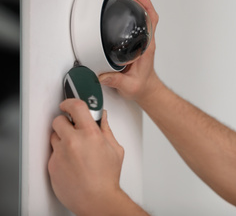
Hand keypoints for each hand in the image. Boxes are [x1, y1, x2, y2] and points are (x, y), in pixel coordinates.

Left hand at [48, 99, 124, 214]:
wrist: (96, 199)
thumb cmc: (107, 177)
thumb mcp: (115, 149)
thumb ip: (106, 129)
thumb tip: (102, 118)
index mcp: (90, 134)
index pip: (75, 106)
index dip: (70, 102)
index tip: (68, 104)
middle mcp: (73, 141)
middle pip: (58, 120)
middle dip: (65, 122)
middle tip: (73, 129)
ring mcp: (60, 153)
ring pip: (54, 136)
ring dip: (62, 138)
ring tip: (74, 149)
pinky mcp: (52, 165)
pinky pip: (53, 153)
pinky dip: (60, 154)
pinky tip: (72, 162)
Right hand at [97, 0, 160, 102]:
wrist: (146, 89)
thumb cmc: (141, 85)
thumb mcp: (129, 85)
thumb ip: (116, 81)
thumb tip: (103, 75)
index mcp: (146, 47)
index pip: (152, 20)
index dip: (145, 5)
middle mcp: (145, 41)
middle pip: (143, 12)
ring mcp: (141, 40)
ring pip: (138, 15)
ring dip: (126, 2)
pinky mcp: (135, 42)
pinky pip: (132, 22)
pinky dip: (124, 12)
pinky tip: (113, 9)